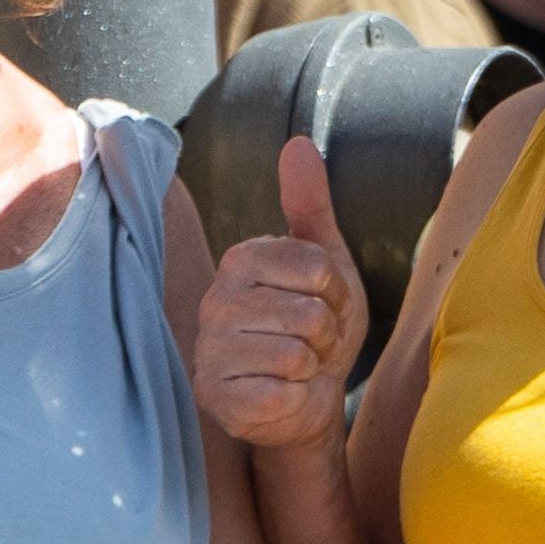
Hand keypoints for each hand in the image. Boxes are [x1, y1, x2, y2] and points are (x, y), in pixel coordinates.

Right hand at [193, 140, 368, 452]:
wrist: (308, 396)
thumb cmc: (314, 326)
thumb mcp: (325, 261)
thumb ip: (310, 204)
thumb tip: (298, 144)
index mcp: (240, 261)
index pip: (314, 267)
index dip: (334, 292)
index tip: (322, 304)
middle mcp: (216, 302)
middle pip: (307, 313)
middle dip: (325, 334)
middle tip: (311, 342)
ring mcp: (210, 351)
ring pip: (294, 354)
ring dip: (310, 368)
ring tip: (297, 368)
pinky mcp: (214, 396)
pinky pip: (277, 393)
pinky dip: (292, 399)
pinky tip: (280, 394)